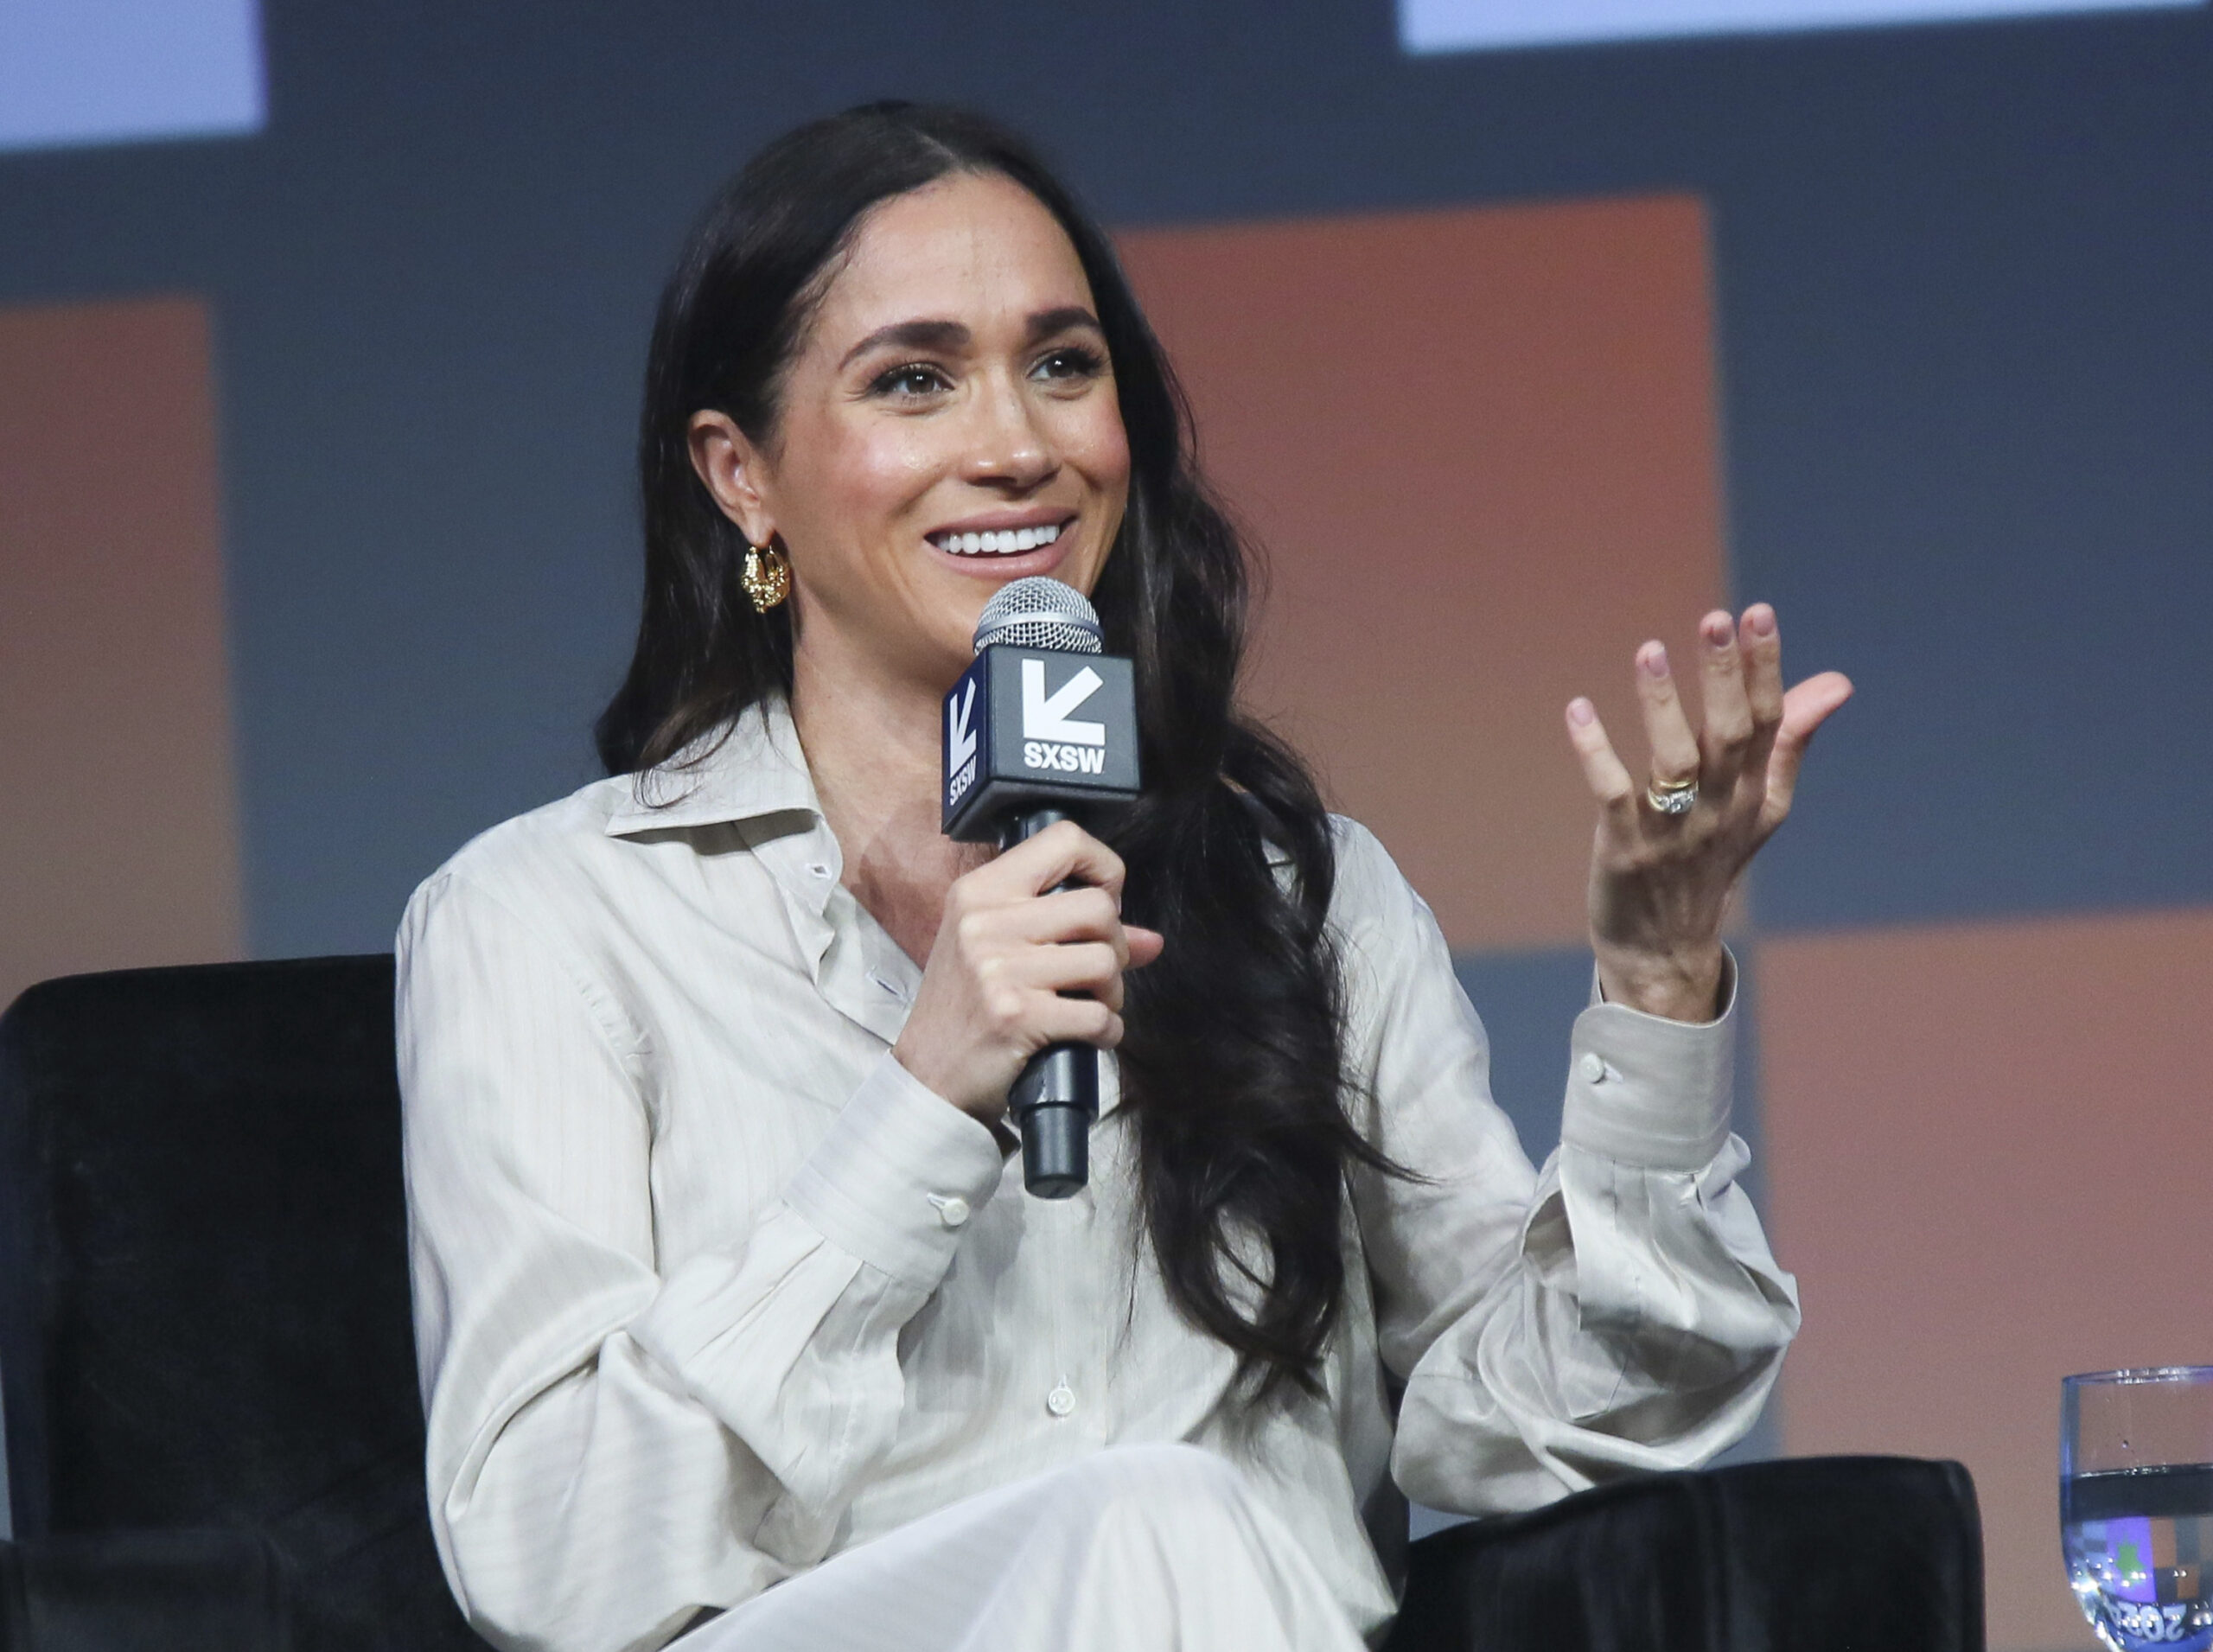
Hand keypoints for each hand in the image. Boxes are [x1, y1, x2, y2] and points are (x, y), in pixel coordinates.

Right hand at [892, 819, 1166, 1121]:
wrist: (929, 1074)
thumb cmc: (968, 1007)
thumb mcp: (1002, 951)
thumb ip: (1073, 932)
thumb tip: (1152, 940)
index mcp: (981, 890)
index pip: (1064, 839)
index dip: (1104, 868)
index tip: (1104, 901)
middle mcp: (986, 921)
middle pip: (1098, 906)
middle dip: (1114, 944)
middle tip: (1096, 970)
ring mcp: (999, 968)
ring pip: (1104, 961)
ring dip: (1112, 993)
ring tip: (1089, 1004)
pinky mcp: (1016, 1016)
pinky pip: (1097, 1016)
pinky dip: (1106, 1032)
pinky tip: (1087, 1036)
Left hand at [1564, 604, 1852, 1021]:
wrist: (1665, 951)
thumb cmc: (1710, 864)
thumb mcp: (1762, 807)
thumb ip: (1790, 741)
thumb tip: (1837, 681)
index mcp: (1755, 794)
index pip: (1767, 722)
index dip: (1764, 668)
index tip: (1757, 613)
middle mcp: (1720, 809)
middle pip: (1727, 735)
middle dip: (1724, 676)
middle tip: (1716, 619)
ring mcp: (1672, 830)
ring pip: (1672, 762)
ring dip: (1661, 706)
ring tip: (1649, 651)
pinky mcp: (1625, 848)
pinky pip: (1613, 793)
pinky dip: (1596, 752)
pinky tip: (1578, 710)